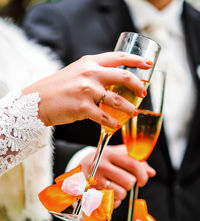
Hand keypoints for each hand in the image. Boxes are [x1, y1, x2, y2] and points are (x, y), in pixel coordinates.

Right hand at [22, 52, 151, 127]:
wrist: (38, 100)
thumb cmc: (58, 87)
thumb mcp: (77, 72)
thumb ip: (95, 72)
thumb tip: (114, 80)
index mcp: (90, 62)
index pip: (119, 57)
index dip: (136, 60)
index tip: (148, 65)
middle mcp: (90, 74)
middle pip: (123, 76)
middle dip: (138, 86)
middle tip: (143, 93)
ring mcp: (87, 91)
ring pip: (117, 100)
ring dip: (129, 108)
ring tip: (134, 113)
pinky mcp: (82, 108)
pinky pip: (104, 117)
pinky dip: (113, 123)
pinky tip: (116, 125)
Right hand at [80, 145, 155, 207]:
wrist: (81, 165)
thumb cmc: (104, 159)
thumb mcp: (118, 154)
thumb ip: (136, 160)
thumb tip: (151, 172)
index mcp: (110, 154)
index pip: (134, 165)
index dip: (143, 174)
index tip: (143, 179)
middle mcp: (101, 167)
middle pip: (129, 182)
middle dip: (131, 183)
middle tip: (126, 180)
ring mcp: (95, 181)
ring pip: (122, 194)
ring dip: (122, 191)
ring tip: (115, 184)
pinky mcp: (92, 193)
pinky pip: (113, 202)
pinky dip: (115, 199)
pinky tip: (109, 190)